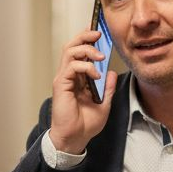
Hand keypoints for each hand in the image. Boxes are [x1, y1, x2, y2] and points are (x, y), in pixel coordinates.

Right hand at [48, 28, 117, 154]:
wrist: (74, 139)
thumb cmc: (85, 124)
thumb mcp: (103, 104)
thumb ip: (107, 88)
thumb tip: (112, 73)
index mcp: (77, 77)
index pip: (79, 51)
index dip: (87, 39)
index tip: (100, 33)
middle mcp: (68, 75)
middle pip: (72, 45)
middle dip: (85, 36)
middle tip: (99, 34)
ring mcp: (63, 79)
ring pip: (70, 51)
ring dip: (87, 49)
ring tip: (101, 56)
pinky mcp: (61, 85)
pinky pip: (72, 67)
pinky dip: (86, 67)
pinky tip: (96, 76)